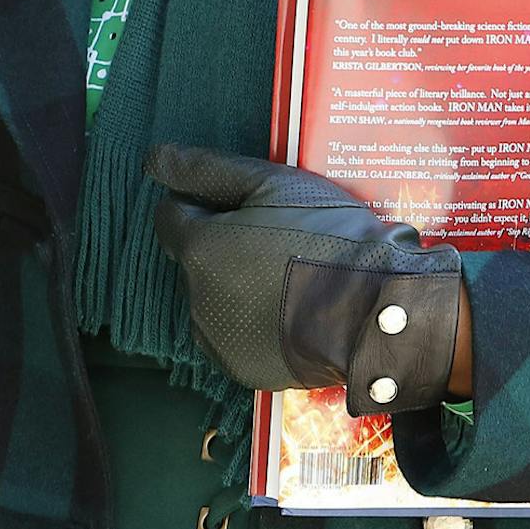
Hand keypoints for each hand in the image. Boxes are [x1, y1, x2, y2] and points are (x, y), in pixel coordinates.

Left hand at [147, 146, 462, 414]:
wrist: (376, 312)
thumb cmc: (326, 237)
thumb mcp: (271, 184)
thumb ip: (206, 168)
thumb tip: (153, 159)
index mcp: (197, 248)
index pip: (171, 215)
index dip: (205, 203)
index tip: (246, 206)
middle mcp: (194, 297)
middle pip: (194, 258)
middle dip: (222, 246)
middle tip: (277, 240)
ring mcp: (217, 338)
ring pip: (211, 298)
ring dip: (233, 285)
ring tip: (286, 277)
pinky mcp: (241, 369)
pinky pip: (232, 336)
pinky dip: (249, 322)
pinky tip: (287, 311)